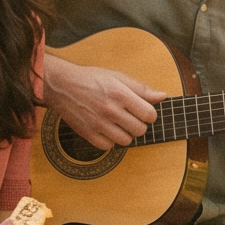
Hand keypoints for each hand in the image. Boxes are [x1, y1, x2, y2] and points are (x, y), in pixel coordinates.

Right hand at [44, 59, 160, 149]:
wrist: (62, 85)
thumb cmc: (92, 79)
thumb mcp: (118, 77)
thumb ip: (141, 89)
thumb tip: (162, 96)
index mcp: (120, 94)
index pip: (149, 115)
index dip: (150, 114)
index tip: (144, 112)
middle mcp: (110, 110)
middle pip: (140, 130)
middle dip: (139, 124)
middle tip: (130, 117)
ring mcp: (98, 123)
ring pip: (126, 141)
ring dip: (126, 134)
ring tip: (119, 124)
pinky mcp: (87, 133)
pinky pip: (108, 146)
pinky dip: (110, 141)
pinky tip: (107, 130)